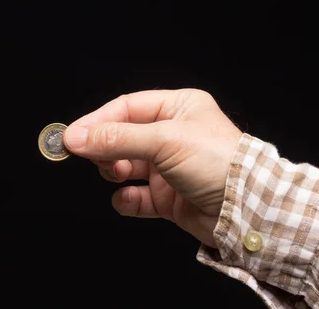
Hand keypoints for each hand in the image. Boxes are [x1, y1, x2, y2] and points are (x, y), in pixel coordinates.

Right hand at [63, 88, 242, 246]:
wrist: (247, 210)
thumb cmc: (217, 162)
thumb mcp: (165, 141)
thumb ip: (118, 138)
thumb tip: (75, 137)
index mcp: (178, 108)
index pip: (127, 108)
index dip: (97, 121)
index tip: (71, 137)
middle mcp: (173, 135)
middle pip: (123, 136)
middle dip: (105, 148)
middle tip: (92, 158)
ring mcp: (170, 167)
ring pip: (126, 166)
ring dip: (115, 171)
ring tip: (117, 175)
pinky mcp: (169, 197)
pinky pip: (137, 196)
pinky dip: (128, 199)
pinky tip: (129, 198)